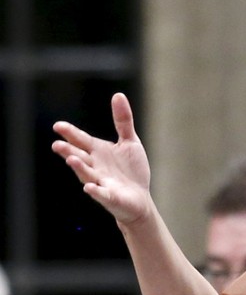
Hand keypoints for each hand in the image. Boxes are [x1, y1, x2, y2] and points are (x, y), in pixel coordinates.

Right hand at [51, 93, 151, 224]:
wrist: (139, 198)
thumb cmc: (131, 170)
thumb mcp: (130, 141)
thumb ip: (123, 120)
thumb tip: (118, 95)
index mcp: (98, 152)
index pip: (81, 140)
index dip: (70, 134)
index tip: (58, 126)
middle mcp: (95, 167)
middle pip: (80, 157)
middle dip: (69, 152)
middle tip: (57, 145)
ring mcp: (101, 182)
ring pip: (87, 175)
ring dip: (79, 168)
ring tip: (71, 160)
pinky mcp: (110, 197)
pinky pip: (101, 194)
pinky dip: (96, 191)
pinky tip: (90, 187)